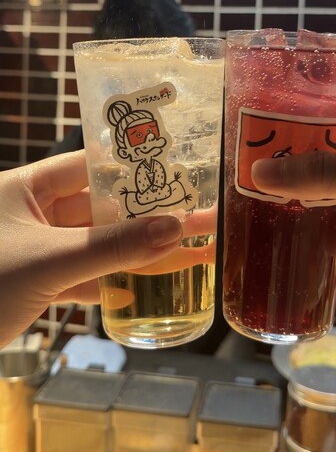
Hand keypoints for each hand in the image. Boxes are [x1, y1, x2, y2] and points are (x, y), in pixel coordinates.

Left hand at [0, 151, 181, 347]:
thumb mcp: (48, 262)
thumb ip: (111, 247)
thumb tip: (175, 228)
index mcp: (26, 188)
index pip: (89, 164)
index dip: (132, 168)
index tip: (174, 173)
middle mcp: (33, 214)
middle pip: (99, 207)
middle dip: (144, 215)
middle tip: (192, 215)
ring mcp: (36, 250)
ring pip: (95, 244)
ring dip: (133, 251)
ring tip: (183, 248)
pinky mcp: (36, 283)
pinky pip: (83, 274)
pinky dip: (110, 281)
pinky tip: (143, 287)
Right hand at [252, 98, 335, 302]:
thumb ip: (327, 173)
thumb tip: (261, 173)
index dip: (300, 111)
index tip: (258, 118)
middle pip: (326, 155)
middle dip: (287, 160)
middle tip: (243, 164)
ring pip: (329, 196)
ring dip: (297, 201)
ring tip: (254, 203)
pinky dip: (318, 243)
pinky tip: (290, 244)